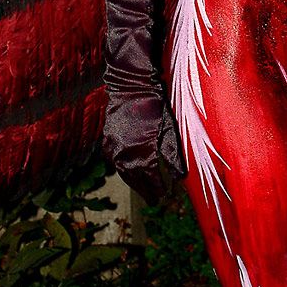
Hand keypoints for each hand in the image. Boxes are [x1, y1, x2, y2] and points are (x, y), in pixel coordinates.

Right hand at [103, 85, 182, 202]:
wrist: (130, 85)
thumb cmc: (154, 104)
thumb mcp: (169, 129)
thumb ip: (172, 155)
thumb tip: (179, 177)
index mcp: (141, 151)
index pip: (151, 178)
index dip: (159, 188)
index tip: (166, 195)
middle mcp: (124, 153)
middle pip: (135, 179)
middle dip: (146, 190)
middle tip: (154, 200)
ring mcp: (112, 148)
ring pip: (123, 172)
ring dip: (134, 182)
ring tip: (144, 190)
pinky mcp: (106, 141)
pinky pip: (115, 162)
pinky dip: (124, 169)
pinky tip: (130, 172)